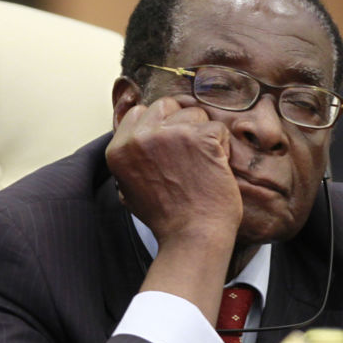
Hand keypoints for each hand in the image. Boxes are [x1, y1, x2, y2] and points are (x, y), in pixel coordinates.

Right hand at [106, 96, 242, 322]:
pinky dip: (223, 148)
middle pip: (167, 106)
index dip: (160, 126)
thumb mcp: (130, 188)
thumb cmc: (168, 218)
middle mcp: (140, 137)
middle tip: (191, 156)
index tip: (172, 148)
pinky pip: (218, 129)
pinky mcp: (201, 138)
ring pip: (196, 115)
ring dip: (204, 136)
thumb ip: (132, 158)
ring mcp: (171, 135)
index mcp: (119, 149)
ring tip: (202, 167)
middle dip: (182, 124)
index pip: (140, 113)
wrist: (193, 237)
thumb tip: (138, 136)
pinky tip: (216, 169)